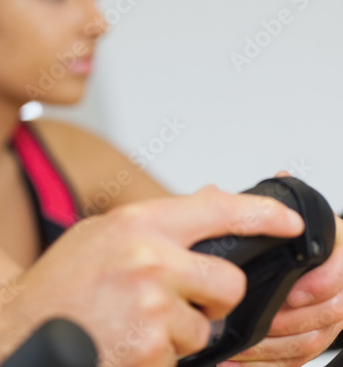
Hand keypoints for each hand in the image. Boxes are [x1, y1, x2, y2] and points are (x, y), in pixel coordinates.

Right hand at [15, 186, 304, 366]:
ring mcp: (152, 306)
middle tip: (177, 303)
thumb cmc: (57, 286)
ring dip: (176, 334)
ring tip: (131, 325)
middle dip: (211, 300)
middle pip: (228, 283)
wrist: (20, 329)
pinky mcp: (152, 349)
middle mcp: (149, 260)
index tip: (288, 223)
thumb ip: (154, 225)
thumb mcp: (100, 236)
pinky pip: (181, 357)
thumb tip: (208, 205)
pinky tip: (124, 343)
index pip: (217, 210)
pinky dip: (158, 357)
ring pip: (204, 329)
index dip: (263, 216)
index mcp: (136, 225)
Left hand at [220, 212, 342, 366]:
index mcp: (329, 248)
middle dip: (294, 319)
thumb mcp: (264, 213)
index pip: (342, 267)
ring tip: (244, 345)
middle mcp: (333, 283)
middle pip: (332, 311)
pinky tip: (237, 363)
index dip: (323, 282)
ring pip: (313, 339)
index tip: (295, 291)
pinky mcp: (309, 336)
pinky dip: (269, 364)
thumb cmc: (276, 234)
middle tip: (266, 321)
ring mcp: (324, 313)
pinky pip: (298, 358)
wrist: (286, 254)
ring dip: (277, 346)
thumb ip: (245, 205)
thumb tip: (212, 192)